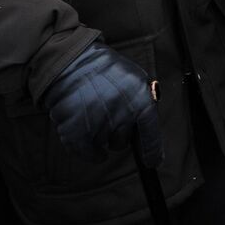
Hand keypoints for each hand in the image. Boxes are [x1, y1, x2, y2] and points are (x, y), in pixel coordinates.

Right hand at [42, 42, 160, 167]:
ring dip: (99, 135)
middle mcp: (122, 115)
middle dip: (117, 133)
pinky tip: (84, 133)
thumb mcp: (134, 78)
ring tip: (92, 112)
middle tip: (106, 113)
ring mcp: (99, 124)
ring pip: (104, 145)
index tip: (153, 163)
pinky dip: (88, 150)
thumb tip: (146, 128)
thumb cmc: (105, 70)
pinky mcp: (77, 133)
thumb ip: (143, 101)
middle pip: (123, 142)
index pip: (151, 134)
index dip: (153, 152)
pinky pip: (88, 153)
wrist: (71, 61)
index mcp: (141, 100)